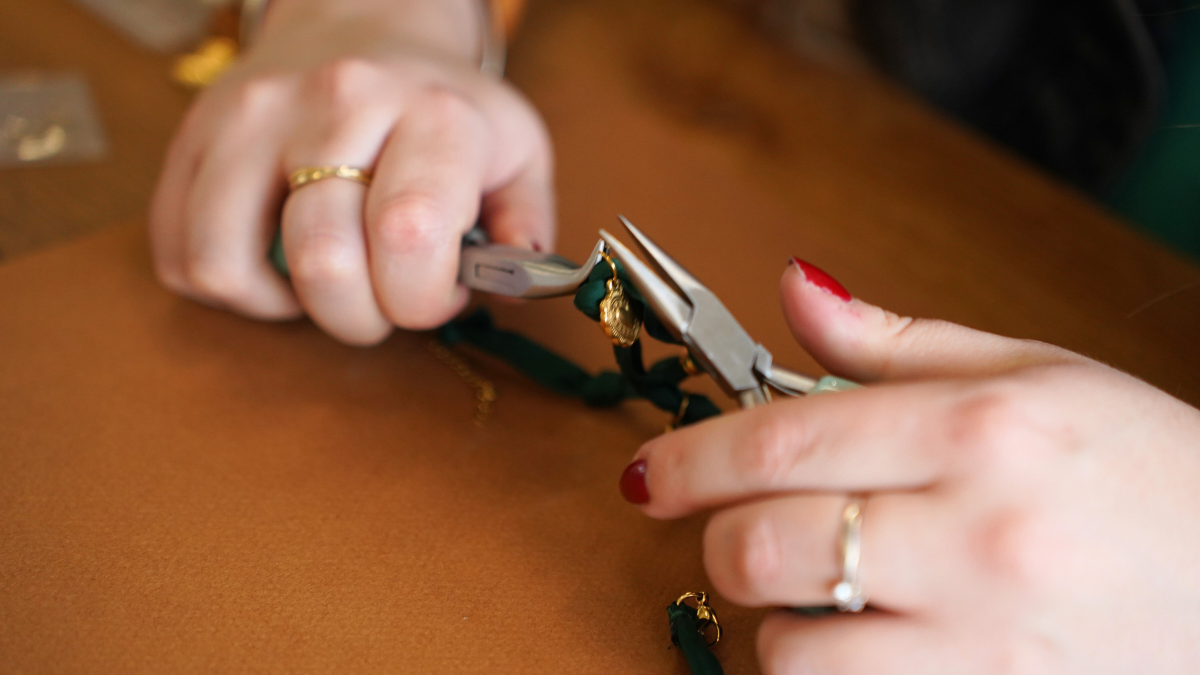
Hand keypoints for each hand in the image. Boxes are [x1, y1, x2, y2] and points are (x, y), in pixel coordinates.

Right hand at [149, 0, 553, 343]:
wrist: (366, 28)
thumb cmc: (444, 112)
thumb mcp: (517, 155)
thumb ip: (527, 226)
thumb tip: (511, 285)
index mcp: (432, 114)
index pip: (410, 235)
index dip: (421, 299)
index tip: (435, 293)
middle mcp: (337, 102)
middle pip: (321, 260)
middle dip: (357, 316)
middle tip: (379, 299)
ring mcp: (253, 113)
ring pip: (223, 261)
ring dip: (275, 305)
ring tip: (318, 282)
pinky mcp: (195, 132)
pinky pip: (176, 250)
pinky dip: (222, 284)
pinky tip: (269, 263)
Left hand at [621, 259, 1199, 673]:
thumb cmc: (1146, 472)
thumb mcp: (1037, 373)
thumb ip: (897, 341)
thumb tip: (793, 286)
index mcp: (979, 430)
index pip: (782, 441)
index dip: (690, 459)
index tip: (648, 473)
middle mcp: (977, 537)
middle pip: (763, 547)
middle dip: (720, 539)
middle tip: (739, 528)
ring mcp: (985, 641)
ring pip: (791, 649)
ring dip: (775, 622)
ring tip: (821, 596)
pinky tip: (863, 645)